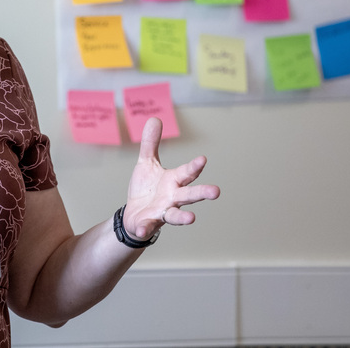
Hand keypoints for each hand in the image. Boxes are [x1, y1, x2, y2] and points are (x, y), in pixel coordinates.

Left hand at [122, 117, 219, 240]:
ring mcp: (162, 212)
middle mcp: (172, 197)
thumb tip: (155, 118)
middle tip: (216, 191)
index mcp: (173, 181)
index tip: (203, 159)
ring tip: (192, 218)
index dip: (194, 166)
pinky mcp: (149, 223)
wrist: (134, 215)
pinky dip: (146, 228)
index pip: (186, 173)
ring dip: (183, 217)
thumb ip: (150, 143)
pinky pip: (148, 226)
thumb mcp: (146, 162)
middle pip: (189, 195)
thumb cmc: (146, 189)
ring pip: (175, 215)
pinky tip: (144, 230)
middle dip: (202, 193)